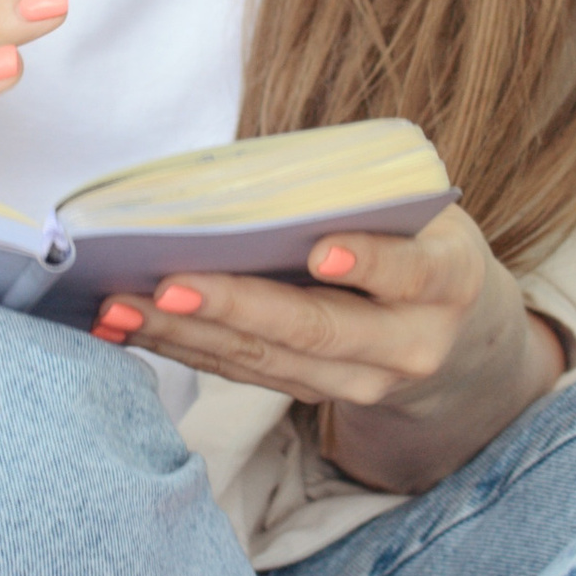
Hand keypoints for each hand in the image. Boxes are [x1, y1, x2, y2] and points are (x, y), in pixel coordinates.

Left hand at [90, 204, 565, 492]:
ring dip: (185, 333)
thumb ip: (361, 201)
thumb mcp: (419, 213)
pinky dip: (183, 347)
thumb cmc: (420, 241)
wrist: (454, 333)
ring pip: (267, 360)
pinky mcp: (315, 396)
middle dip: (237, 307)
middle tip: (169, 282)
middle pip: (318, 330)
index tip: (320, 250)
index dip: (367, 262)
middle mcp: (409, 346)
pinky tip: (128, 326)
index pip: (409, 272)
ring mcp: (361, 383)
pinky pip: (243, 372)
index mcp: (446, 281)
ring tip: (121, 306)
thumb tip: (248, 180)